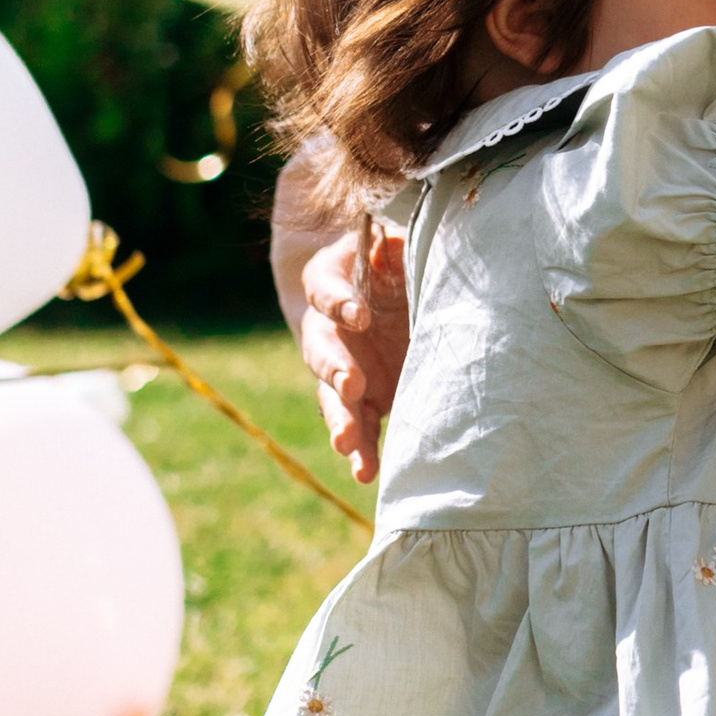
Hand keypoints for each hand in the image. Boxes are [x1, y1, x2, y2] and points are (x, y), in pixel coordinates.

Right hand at [300, 227, 407, 482]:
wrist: (381, 285)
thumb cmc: (390, 258)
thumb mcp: (392, 243)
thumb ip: (393, 248)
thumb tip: (392, 247)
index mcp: (330, 282)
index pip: (326, 290)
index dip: (340, 301)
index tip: (359, 314)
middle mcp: (328, 329)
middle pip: (322, 350)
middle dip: (336, 369)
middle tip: (351, 384)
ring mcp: (343, 367)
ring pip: (333, 398)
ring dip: (341, 421)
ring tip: (348, 445)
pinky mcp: (365, 397)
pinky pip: (359, 426)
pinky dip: (361, 450)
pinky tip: (366, 472)